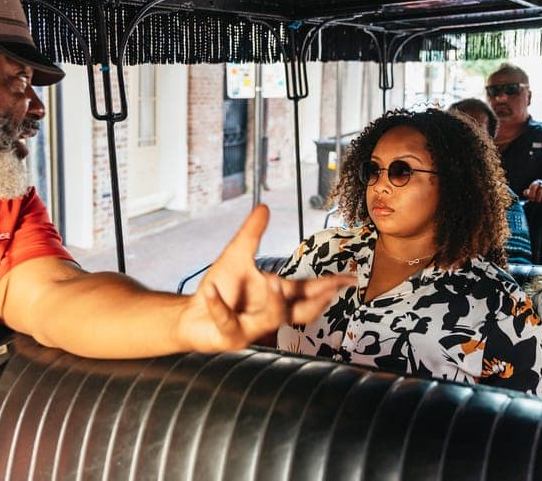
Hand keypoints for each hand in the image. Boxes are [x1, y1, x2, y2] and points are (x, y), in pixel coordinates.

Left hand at [179, 205, 353, 351]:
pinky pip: (227, 322)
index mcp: (276, 294)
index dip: (330, 284)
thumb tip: (264, 206)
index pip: (309, 289)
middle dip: (316, 299)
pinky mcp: (228, 336)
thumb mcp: (236, 255)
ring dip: (275, 301)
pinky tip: (211, 291)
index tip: (350, 278)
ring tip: (273, 281)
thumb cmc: (220, 288)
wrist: (191, 314)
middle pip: (301, 310)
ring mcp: (251, 327)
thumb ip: (252, 233)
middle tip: (328, 288)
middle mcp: (269, 313)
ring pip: (272, 318)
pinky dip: (218, 305)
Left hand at [523, 179, 541, 203]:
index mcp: (537, 183)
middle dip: (538, 198)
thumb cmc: (540, 195)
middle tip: (537, 202)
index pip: (534, 186)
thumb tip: (526, 192)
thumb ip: (527, 193)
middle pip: (541, 190)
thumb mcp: (532, 193)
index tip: (531, 199)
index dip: (532, 193)